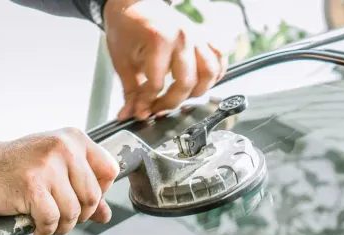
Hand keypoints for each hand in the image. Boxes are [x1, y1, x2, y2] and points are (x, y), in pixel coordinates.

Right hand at [0, 129, 119, 234]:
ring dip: (61, 226)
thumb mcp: (55, 169)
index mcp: (74, 140)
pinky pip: (51, 219)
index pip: (109, 171)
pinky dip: (45, 230)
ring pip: (72, 211)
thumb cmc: (18, 167)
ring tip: (47, 223)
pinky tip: (36, 226)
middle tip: (62, 218)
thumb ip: (82, 189)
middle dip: (79, 216)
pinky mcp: (32, 185)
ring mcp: (47, 166)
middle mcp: (63, 148)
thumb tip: (104, 215)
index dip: (100, 193)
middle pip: (92, 197)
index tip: (81, 200)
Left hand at [104, 0, 226, 120]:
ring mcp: (197, 35)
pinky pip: (220, 57)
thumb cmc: (127, 29)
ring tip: (180, 98)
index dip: (148, 103)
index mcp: (160, 40)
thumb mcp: (122, 62)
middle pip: (186, 83)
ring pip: (209, 72)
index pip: (157, 84)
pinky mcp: (204, 35)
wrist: (134, 5)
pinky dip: (216, 73)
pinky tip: (202, 82)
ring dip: (197, 92)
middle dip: (171, 103)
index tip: (141, 111)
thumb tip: (130, 114)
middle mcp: (183, 37)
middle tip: (158, 109)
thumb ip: (130, 91)